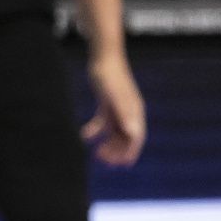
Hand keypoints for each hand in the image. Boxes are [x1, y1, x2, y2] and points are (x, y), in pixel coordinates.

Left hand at [82, 51, 146, 166]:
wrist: (102, 56)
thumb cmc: (110, 75)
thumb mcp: (115, 96)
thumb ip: (124, 114)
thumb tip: (134, 134)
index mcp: (135, 112)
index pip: (136, 137)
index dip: (130, 152)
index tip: (121, 165)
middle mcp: (129, 112)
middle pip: (125, 137)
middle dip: (116, 150)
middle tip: (103, 160)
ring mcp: (118, 108)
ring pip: (114, 132)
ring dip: (107, 143)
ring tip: (96, 154)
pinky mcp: (107, 104)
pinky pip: (103, 122)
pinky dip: (95, 131)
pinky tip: (85, 137)